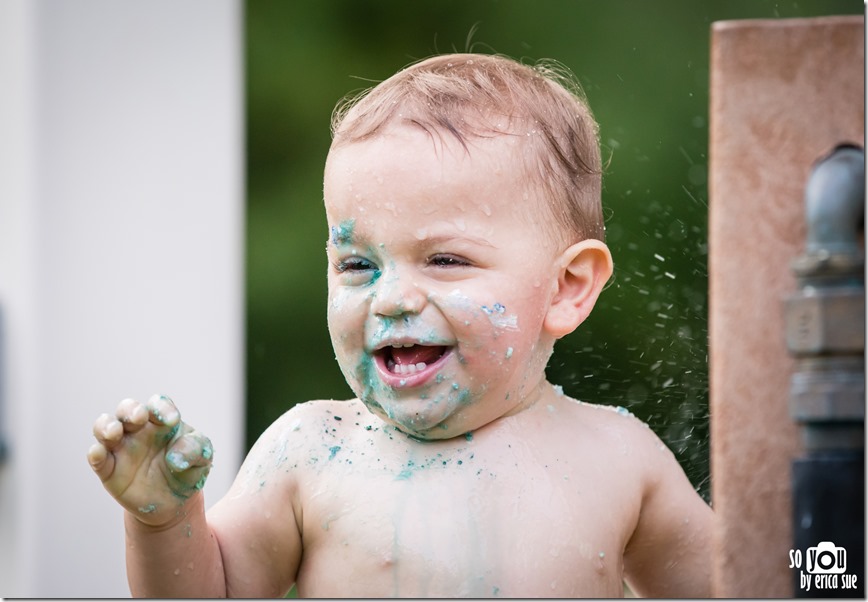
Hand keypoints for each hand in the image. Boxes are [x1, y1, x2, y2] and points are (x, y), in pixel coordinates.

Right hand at [87, 394, 212, 526]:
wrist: (174, 502)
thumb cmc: (187, 470)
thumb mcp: (202, 458)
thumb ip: (195, 450)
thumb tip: (176, 457)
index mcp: (162, 421)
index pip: (158, 404)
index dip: (162, 407)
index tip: (172, 420)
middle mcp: (139, 430)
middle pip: (127, 409)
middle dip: (130, 409)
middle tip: (138, 418)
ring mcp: (121, 448)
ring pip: (104, 427)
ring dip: (106, 426)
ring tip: (114, 433)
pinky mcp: (109, 470)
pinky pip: (97, 458)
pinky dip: (95, 454)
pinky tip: (98, 453)